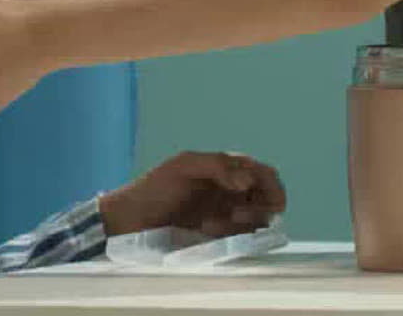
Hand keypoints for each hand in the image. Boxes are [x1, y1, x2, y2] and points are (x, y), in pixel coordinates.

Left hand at [99, 152, 287, 237]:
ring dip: (242, 223)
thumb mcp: (184, 166)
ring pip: (256, 220)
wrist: (131, 219)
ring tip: (212, 224)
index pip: (264, 174)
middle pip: (267, 199)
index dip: (272, 187)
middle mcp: (231, 190)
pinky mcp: (217, 234)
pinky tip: (206, 229)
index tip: (269, 202)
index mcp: (227, 168)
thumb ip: (218, 165)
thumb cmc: (155, 187)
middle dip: (260, 209)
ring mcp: (225, 213)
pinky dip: (230, 234)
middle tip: (237, 215)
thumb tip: (247, 181)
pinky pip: (239, 236)